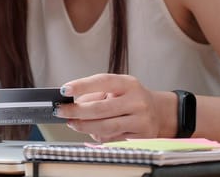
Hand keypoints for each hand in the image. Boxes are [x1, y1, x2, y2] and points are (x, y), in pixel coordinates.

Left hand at [54, 74, 174, 141]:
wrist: (159, 112)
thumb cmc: (131, 98)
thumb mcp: (117, 88)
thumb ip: (96, 93)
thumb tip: (71, 103)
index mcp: (128, 83)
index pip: (103, 82)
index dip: (82, 85)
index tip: (64, 90)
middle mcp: (137, 101)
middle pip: (100, 108)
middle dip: (76, 111)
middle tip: (60, 111)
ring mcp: (140, 120)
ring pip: (105, 126)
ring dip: (83, 126)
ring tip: (72, 123)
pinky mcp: (140, 136)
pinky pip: (112, 138)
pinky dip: (98, 135)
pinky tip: (91, 131)